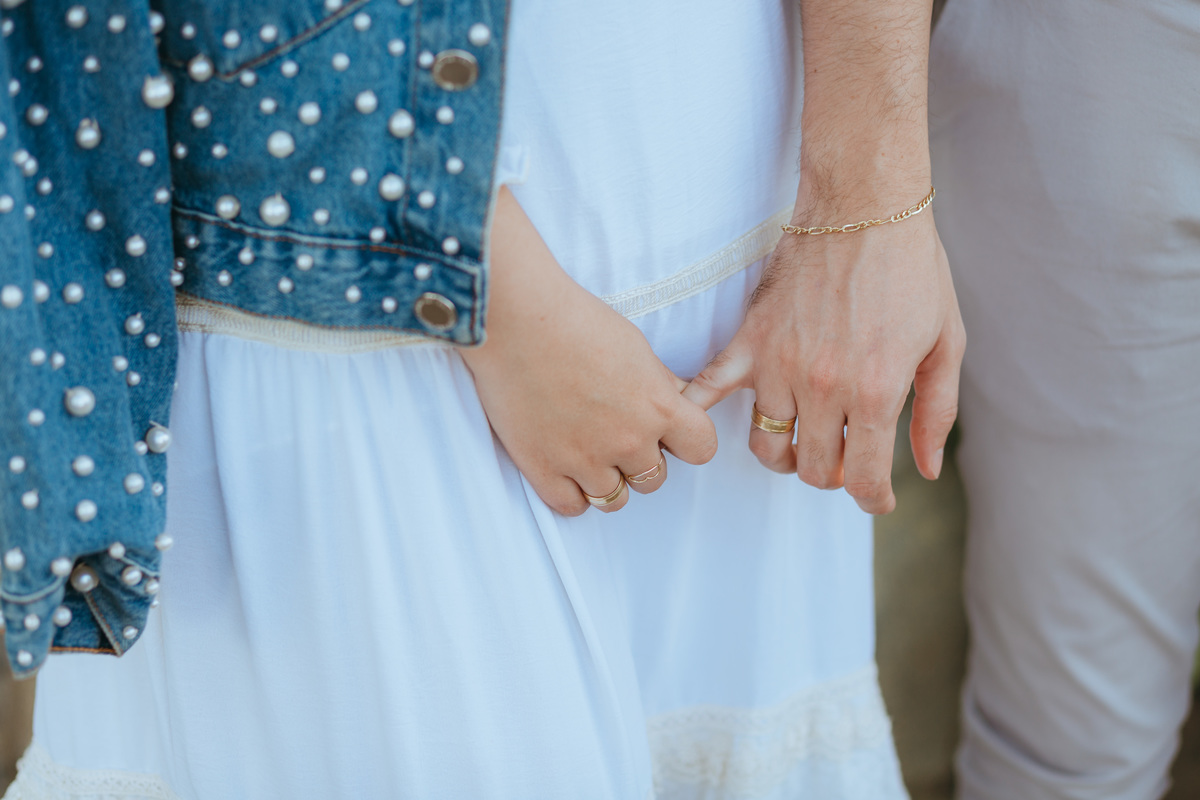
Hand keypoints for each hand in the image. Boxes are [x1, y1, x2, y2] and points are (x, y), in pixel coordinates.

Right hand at [461, 188, 717, 514]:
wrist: (515, 320)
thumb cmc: (575, 321)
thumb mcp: (636, 347)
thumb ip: (661, 384)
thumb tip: (681, 401)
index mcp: (658, 407)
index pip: (701, 448)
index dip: (686, 441)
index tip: (669, 433)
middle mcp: (628, 440)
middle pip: (655, 479)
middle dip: (640, 460)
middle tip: (613, 432)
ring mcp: (586, 460)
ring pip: (615, 499)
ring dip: (607, 480)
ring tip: (587, 450)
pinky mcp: (544, 469)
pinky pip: (572, 506)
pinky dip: (572, 492)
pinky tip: (565, 467)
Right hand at [683, 202, 964, 513]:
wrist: (865, 206)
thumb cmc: (912, 270)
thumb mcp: (947, 344)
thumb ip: (936, 413)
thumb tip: (924, 470)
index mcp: (876, 393)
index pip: (861, 479)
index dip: (871, 498)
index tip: (875, 496)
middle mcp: (823, 388)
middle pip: (812, 468)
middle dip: (832, 473)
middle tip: (844, 456)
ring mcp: (780, 365)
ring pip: (767, 444)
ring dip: (785, 453)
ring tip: (801, 438)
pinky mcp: (750, 341)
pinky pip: (710, 389)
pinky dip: (697, 412)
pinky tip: (696, 422)